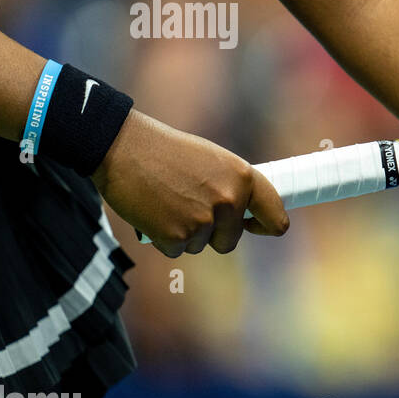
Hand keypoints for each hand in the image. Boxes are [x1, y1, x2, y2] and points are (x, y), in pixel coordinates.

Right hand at [91, 111, 289, 256]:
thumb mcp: (214, 160)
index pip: (276, 220)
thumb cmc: (167, 152)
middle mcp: (230, 200)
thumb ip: (233, 187)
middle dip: (210, 232)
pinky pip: (175, 250)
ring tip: (166, 202)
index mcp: (244, 178)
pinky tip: (152, 213)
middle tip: (185, 205)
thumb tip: (245, 214)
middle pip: (230, 240)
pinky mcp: (176, 236)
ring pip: (200, 245)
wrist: (122, 146)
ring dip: (184, 233)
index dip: (264, 227)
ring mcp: (204, 220)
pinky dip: (163, 239)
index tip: (251, 226)